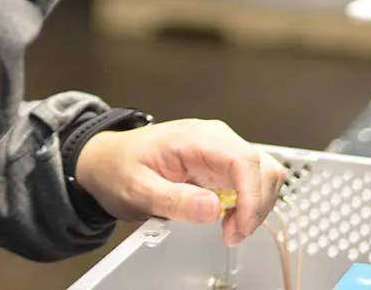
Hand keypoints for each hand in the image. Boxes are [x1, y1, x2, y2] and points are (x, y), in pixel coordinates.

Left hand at [73, 119, 285, 244]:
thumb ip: (174, 200)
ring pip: (263, 174)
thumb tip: (213, 209)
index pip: (243, 160)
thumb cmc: (119, 167)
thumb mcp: (138, 189)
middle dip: (257, 205)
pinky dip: (248, 204)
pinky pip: (250, 182)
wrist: (107, 160)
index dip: (252, 196)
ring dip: (255, 205)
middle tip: (232, 233)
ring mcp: (220, 151)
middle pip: (262, 167)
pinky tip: (226, 218)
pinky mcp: (220, 164)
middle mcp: (215, 139)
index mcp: (196, 138)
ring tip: (229, 228)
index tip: (241, 225)